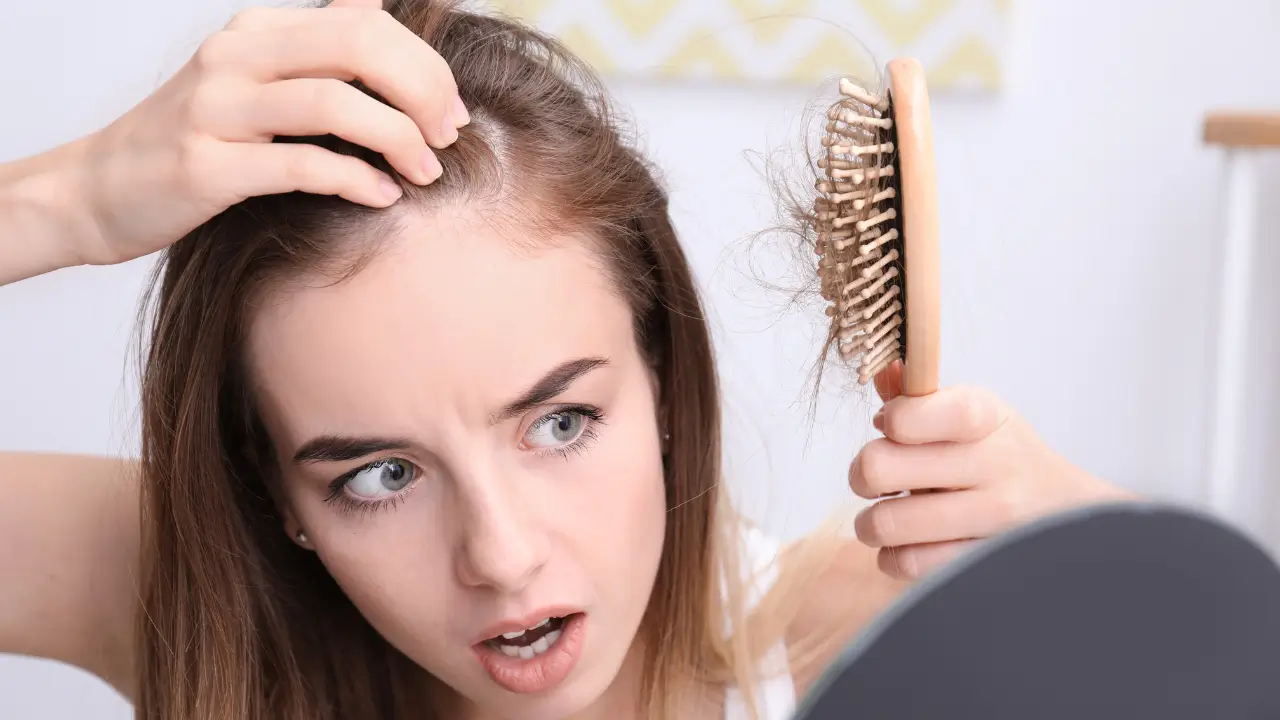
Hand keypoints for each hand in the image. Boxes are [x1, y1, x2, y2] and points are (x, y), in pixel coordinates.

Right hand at [67, 0, 467, 267]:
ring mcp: (216, 109)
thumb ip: (317, 51)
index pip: (365, 23)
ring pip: (334, 103)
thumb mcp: (256, 80)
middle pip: (358, 47)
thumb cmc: (196, 142)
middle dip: (422, 92)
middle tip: (447, 137)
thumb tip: (380, 9)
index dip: (424, 65)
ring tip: (425, 173)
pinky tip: (383, 196)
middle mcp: (236, 58)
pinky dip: (356, 179)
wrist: (100, 190)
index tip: (451, 112)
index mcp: (257, 31)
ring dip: (398, 140)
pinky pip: (302, 165)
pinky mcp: (206, 167)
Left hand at [848, 362, 1132, 580]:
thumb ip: (916, 396)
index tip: (893, 428)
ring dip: (871, 523)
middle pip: (878, 468)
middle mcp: (994, 463)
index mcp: (983, 415)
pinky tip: (909, 545)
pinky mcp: (984, 561)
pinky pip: (906, 563)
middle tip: (874, 480)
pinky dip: (893, 557)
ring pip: (886, 523)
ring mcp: (993, 516)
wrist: (1069, 513)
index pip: (906, 414)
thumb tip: (881, 371)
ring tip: (885, 518)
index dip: (887, 422)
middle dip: (862, 474)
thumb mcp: (970, 413)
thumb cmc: (1000, 454)